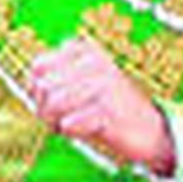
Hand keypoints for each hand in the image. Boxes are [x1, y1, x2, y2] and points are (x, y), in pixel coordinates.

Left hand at [29, 38, 175, 175]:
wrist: (149, 130)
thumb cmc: (105, 108)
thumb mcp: (78, 86)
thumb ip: (51, 80)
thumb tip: (33, 86)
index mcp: (85, 50)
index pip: (38, 66)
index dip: (39, 89)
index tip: (56, 100)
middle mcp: (95, 61)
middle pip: (43, 87)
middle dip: (47, 109)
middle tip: (65, 117)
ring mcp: (104, 83)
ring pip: (53, 104)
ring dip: (57, 122)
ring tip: (74, 124)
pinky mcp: (110, 108)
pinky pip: (69, 123)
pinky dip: (74, 131)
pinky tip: (89, 130)